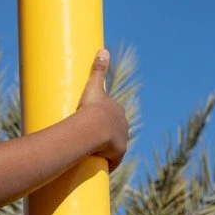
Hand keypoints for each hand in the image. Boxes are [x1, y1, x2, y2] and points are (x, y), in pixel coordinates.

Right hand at [76, 49, 128, 170]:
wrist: (94, 128)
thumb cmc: (91, 108)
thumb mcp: (93, 88)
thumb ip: (98, 69)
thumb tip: (103, 49)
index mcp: (117, 110)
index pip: (112, 116)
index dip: (103, 121)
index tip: (93, 125)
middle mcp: (123, 124)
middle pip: (115, 131)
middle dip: (106, 136)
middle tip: (90, 140)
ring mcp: (122, 139)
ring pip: (114, 146)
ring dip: (106, 150)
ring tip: (93, 153)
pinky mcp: (119, 152)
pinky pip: (113, 160)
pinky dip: (108, 162)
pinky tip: (99, 165)